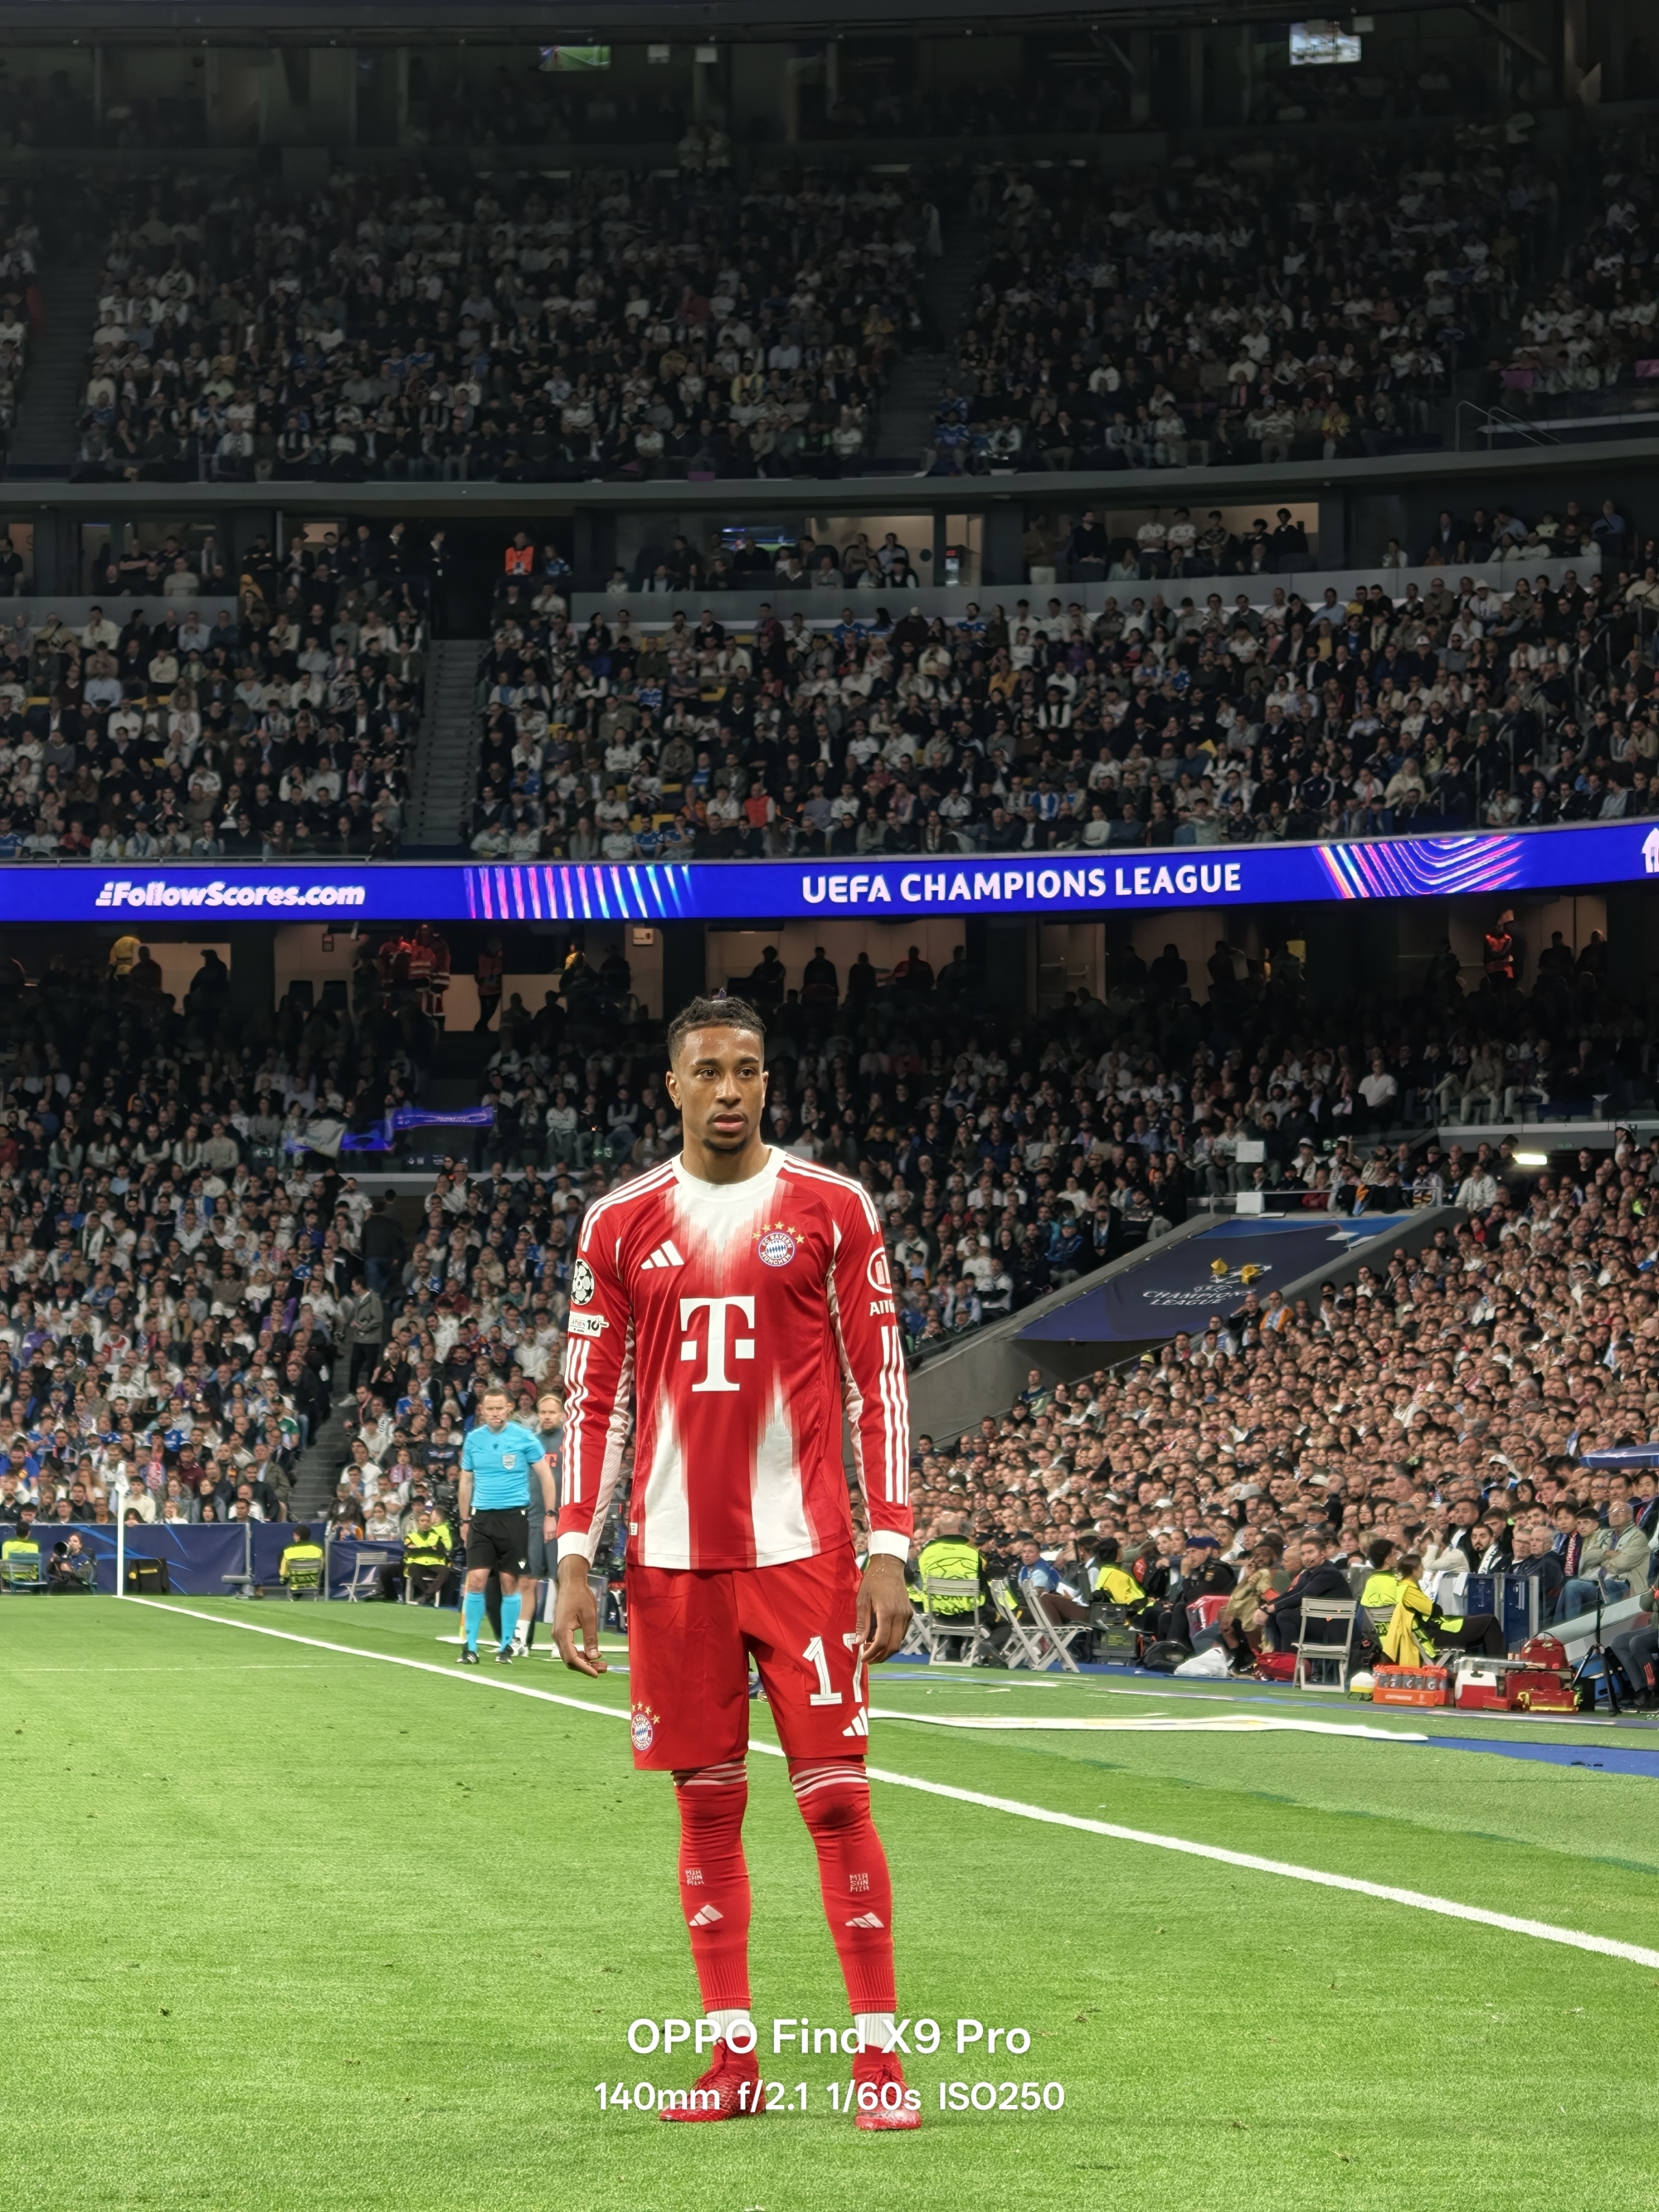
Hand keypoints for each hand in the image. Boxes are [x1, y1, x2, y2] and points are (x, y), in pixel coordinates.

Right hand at [553, 1553, 606, 1676]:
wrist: (571, 1583)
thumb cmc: (581, 1597)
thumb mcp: (589, 1617)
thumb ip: (591, 1638)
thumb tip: (595, 1656)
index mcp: (562, 1633)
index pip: (571, 1658)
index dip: (584, 1668)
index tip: (596, 1674)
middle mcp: (557, 1636)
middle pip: (569, 1659)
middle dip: (586, 1666)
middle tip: (603, 1668)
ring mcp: (558, 1634)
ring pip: (569, 1654)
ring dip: (584, 1661)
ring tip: (601, 1662)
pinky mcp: (561, 1631)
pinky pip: (569, 1647)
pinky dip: (580, 1653)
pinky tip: (592, 1653)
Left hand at [856, 1553, 910, 1665]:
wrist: (889, 1567)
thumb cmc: (872, 1582)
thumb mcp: (862, 1601)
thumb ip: (862, 1623)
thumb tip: (859, 1643)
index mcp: (887, 1612)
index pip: (881, 1641)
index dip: (872, 1653)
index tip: (863, 1658)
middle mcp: (900, 1616)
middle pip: (893, 1646)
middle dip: (881, 1656)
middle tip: (869, 1659)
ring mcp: (907, 1615)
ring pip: (900, 1641)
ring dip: (887, 1650)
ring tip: (873, 1650)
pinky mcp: (910, 1614)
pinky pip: (902, 1633)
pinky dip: (893, 1640)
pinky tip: (882, 1638)